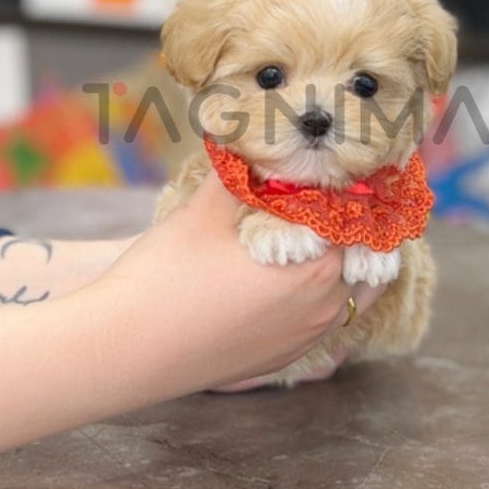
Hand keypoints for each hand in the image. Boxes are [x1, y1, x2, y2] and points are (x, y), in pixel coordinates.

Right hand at [0, 172, 385, 462]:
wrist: (123, 352)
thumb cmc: (165, 278)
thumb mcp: (206, 210)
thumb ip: (240, 168)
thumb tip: (252, 130)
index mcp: (319, 265)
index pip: (362, 215)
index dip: (356, 183)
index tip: (348, 159)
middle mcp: (326, 306)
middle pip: (364, 252)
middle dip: (353, 218)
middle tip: (334, 187)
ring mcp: (307, 338)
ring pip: (351, 290)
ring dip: (342, 256)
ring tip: (320, 225)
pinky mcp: (284, 357)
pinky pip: (324, 318)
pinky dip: (322, 289)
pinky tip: (292, 268)